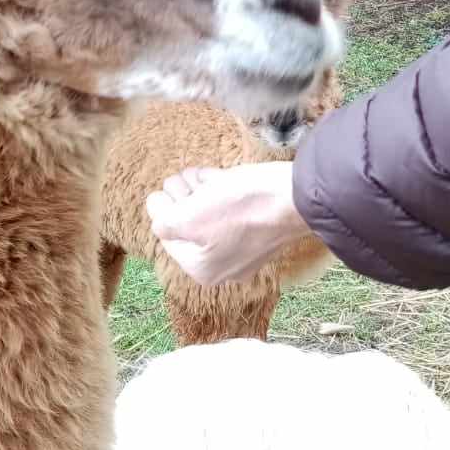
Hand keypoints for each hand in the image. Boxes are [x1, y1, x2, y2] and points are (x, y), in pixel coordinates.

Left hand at [145, 161, 308, 286]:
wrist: (294, 198)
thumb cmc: (240, 210)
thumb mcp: (187, 217)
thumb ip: (161, 220)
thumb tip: (156, 208)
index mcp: (201, 269)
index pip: (164, 232)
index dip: (168, 204)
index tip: (181, 191)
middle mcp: (221, 265)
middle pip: (185, 223)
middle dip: (185, 196)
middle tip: (196, 184)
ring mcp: (241, 247)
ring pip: (205, 211)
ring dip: (200, 189)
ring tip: (210, 179)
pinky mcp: (256, 227)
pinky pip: (227, 209)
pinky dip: (221, 190)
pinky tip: (222, 179)